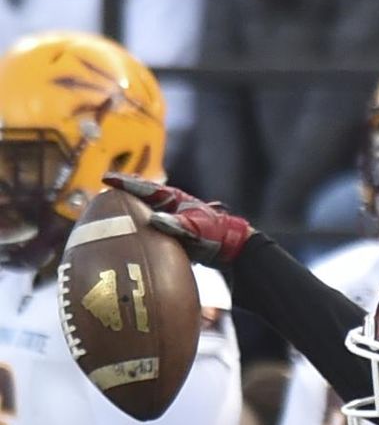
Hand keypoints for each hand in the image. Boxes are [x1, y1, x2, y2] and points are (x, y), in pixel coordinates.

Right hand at [104, 173, 255, 265]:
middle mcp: (169, 204)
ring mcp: (170, 216)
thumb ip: (177, 224)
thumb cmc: (215, 234)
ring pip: (144, 208)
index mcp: (173, 199)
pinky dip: (137, 224)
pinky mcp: (171, 229)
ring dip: (128, 206)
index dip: (125, 183)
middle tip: (103, 187)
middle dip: (123, 190)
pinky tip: (126, 231)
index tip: (106, 178)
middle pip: (141, 195)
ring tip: (108, 206)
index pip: (144, 188)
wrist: (230, 246)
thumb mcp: (197, 228)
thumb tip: (154, 220)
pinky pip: (149, 224)